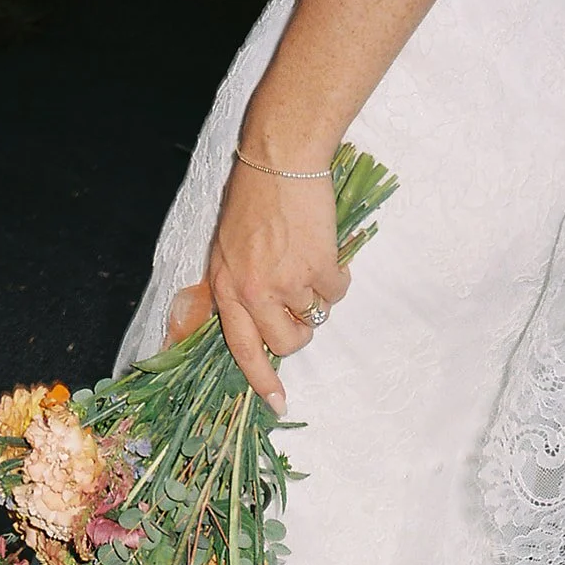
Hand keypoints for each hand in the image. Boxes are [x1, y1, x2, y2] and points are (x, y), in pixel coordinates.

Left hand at [167, 162, 348, 413]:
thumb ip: (238, 289)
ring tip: (305, 256)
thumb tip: (259, 326)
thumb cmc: (253, 199)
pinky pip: (337, 292)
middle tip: (300, 301)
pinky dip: (337, 275)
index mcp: (226, 289)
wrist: (279, 159)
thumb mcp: (227, 249)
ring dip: (317, 293)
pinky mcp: (317, 268)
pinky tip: (323, 248)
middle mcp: (253, 293)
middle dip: (300, 330)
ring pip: (315, 316)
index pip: (242, 350)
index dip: (261, 382)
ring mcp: (286, 282)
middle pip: (286, 343)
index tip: (279, 405)